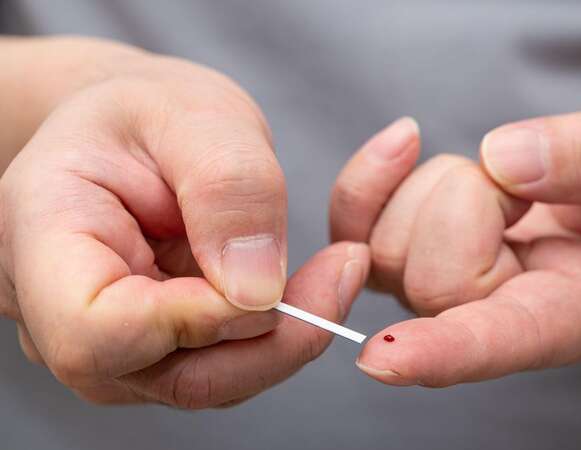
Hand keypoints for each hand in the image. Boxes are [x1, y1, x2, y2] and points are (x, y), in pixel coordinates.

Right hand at [0, 40, 369, 406]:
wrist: (140, 135)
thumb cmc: (153, 114)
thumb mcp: (196, 114)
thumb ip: (227, 188)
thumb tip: (258, 291)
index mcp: (42, 237)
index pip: (97, 330)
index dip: (192, 322)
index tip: (270, 279)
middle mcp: (62, 313)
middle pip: (167, 375)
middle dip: (272, 341)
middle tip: (343, 272)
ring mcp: (112, 343)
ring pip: (208, 382)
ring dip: (286, 339)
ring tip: (336, 270)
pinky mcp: (159, 350)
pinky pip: (227, 366)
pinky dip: (279, 335)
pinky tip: (310, 286)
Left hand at [330, 102, 580, 386]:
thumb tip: (504, 159)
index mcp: (579, 313)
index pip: (503, 341)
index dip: (447, 350)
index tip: (385, 360)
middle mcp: (500, 321)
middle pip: (433, 282)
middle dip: (473, 200)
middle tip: (527, 190)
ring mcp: (443, 297)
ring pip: (387, 249)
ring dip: (441, 186)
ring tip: (506, 189)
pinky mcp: (408, 261)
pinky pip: (351, 228)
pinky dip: (368, 183)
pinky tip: (403, 145)